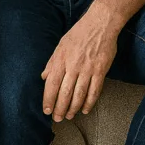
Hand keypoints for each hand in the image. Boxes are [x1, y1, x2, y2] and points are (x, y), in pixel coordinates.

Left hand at [41, 7, 119, 121]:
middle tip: (57, 119)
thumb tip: (43, 77)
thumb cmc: (78, 34)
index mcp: (60, 60)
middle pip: (65, 92)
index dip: (48, 99)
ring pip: (79, 94)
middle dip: (60, 108)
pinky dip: (89, 102)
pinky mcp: (101, 71)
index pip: (51, 84)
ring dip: (73, 108)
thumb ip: (52, 62)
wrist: (100, 24)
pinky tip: (85, 110)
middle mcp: (73, 66)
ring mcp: (87, 69)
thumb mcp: (60, 46)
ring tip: (69, 116)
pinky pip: (95, 90)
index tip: (46, 110)